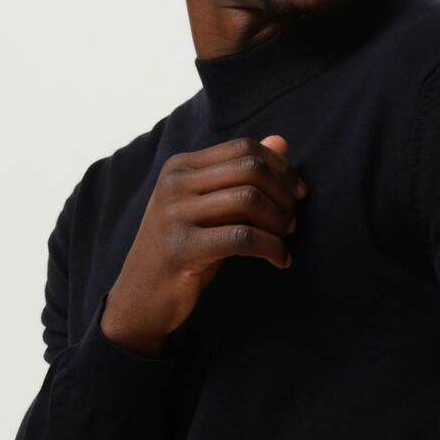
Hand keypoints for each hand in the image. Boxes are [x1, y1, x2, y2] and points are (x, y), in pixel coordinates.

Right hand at [100, 134, 306, 355]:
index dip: (280, 167)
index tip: (298, 193)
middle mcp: (174, 183)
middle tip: (292, 221)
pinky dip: (271, 248)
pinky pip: (243, 238)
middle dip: (283, 194)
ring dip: (279, 221)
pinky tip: (281, 260)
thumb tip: (282, 142)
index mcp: (180, 167)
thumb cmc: (184, 250)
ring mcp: (174, 214)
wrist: (140, 298)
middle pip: (250, 169)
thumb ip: (242, 176)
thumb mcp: (212, 208)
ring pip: (249, 199)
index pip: (243, 148)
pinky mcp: (182, 249)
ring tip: (284, 240)